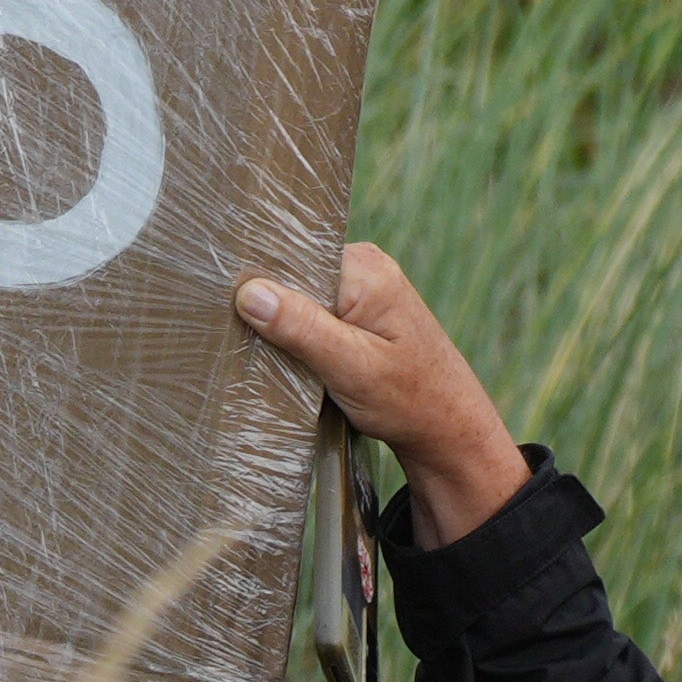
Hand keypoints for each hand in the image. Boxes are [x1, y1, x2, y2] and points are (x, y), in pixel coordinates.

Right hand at [234, 239, 528, 546]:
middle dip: (270, 305)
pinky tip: (296, 354)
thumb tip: (249, 292)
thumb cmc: (408, 399)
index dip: (261, 283)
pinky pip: (313, 306)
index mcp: (365, 271)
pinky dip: (299, 330)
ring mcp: (365, 284)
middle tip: (258, 344)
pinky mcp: (361, 305)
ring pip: (300, 292)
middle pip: (293, 272)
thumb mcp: (350, 367)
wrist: (446, 424)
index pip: (292, 257)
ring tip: (278, 352)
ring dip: (283, 322)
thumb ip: (301, 327)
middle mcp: (366, 266)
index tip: (235, 313)